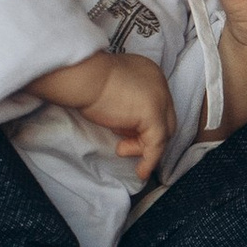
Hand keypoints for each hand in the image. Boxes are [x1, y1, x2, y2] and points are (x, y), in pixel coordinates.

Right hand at [32, 47, 174, 177]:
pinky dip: (150, 160)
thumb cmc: (87, 81)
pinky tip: (141, 172)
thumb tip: (125, 125)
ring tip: (121, 150)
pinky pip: (157, 144)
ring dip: (143, 147)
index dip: (141, 124)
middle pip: (163, 119)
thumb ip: (124, 103)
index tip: (125, 135)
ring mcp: (160, 99)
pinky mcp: (154, 115)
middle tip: (122, 145)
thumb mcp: (112, 89)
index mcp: (150, 74)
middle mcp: (160, 84)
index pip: (156, 106)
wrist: (82, 76)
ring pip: (163, 132)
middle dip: (144, 136)